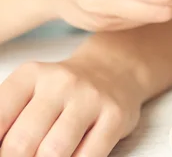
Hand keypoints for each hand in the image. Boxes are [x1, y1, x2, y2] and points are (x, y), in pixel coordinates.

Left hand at [0, 56, 142, 156]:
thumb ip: (9, 119)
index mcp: (31, 75)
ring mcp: (90, 98)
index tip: (4, 154)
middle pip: (22, 142)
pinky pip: (89, 156)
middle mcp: (61, 82)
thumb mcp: (29, 92)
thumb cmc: (64, 91)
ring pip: (54, 151)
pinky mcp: (115, 116)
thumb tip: (2, 152)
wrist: (113, 69)